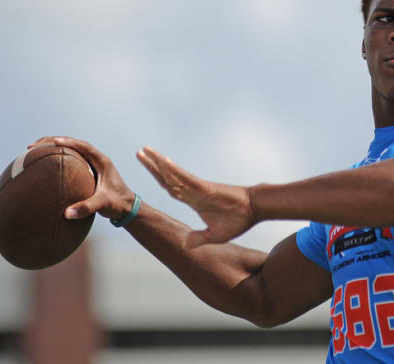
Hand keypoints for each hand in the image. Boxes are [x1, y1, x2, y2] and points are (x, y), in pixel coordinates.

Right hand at [28, 137, 134, 220]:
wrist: (127, 208)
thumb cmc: (118, 204)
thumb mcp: (103, 204)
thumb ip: (87, 208)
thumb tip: (67, 213)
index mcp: (102, 161)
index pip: (83, 146)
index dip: (67, 142)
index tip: (52, 142)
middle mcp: (97, 159)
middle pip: (73, 144)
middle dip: (53, 141)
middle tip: (33, 146)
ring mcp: (92, 164)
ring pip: (71, 150)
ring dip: (53, 147)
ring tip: (34, 151)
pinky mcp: (88, 171)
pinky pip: (71, 159)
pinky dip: (58, 158)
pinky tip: (44, 163)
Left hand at [137, 146, 254, 247]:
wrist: (254, 211)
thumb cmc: (238, 220)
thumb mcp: (216, 235)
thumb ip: (200, 238)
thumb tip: (185, 244)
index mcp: (194, 201)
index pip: (171, 188)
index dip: (158, 179)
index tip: (147, 169)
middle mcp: (193, 191)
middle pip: (167, 178)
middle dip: (152, 166)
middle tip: (139, 153)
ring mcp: (198, 188)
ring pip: (173, 174)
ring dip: (158, 163)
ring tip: (144, 150)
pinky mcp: (206, 187)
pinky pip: (186, 178)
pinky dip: (174, 171)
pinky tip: (163, 161)